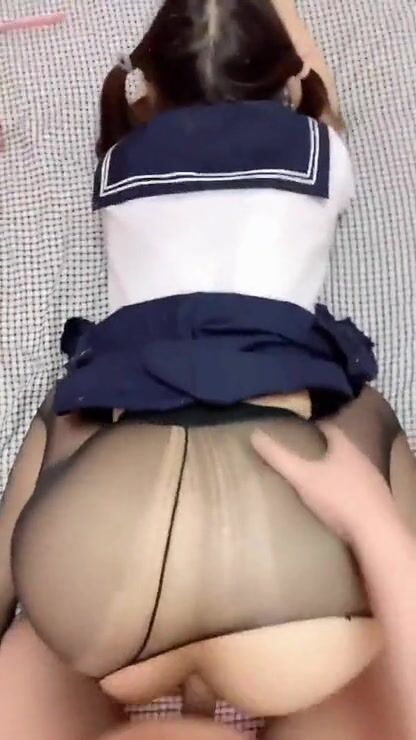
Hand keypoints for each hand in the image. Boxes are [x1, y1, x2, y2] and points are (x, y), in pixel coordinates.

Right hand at [251, 422, 397, 545]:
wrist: (376, 532)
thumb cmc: (338, 498)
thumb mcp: (303, 477)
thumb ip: (279, 457)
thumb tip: (255, 434)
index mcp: (346, 447)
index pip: (330, 428)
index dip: (316, 426)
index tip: (302, 428)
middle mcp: (362, 459)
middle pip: (342, 447)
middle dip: (325, 448)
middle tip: (305, 452)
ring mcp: (372, 481)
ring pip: (351, 467)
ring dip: (336, 469)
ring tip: (316, 476)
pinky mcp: (376, 501)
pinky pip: (357, 487)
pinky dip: (344, 487)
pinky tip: (334, 499)